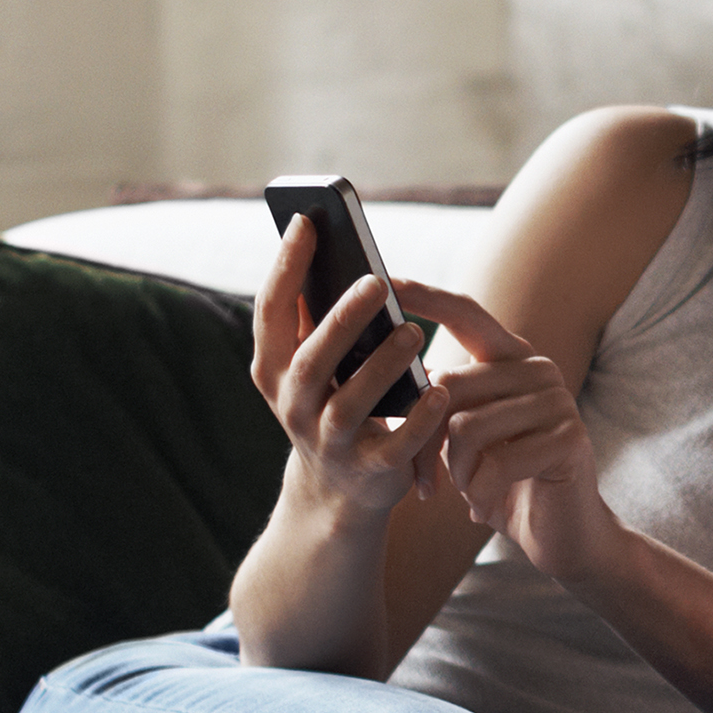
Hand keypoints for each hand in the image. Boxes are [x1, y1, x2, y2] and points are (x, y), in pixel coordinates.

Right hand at [254, 213, 435, 532]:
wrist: (338, 492)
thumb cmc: (330, 404)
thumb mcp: (310, 365)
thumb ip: (314, 318)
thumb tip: (327, 244)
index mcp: (272, 369)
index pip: (271, 311)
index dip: (286, 266)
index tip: (307, 221)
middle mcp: (293, 406)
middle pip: (311, 360)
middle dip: (341, 320)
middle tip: (376, 281)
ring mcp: (329, 441)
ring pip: (352, 403)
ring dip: (383, 366)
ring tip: (414, 332)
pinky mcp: (370, 469)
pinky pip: (397, 443)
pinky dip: (419, 418)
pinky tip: (441, 391)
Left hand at [406, 283, 604, 562]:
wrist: (563, 534)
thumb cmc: (503, 481)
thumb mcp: (465, 436)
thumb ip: (440, 400)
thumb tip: (383, 370)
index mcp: (511, 358)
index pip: (464, 312)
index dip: (423, 294)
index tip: (383, 276)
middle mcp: (537, 368)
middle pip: (449, 385)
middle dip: (425, 442)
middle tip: (425, 481)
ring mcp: (558, 400)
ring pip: (466, 427)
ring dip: (457, 472)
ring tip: (469, 491)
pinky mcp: (569, 438)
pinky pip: (495, 461)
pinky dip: (479, 492)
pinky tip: (487, 505)